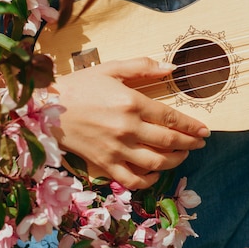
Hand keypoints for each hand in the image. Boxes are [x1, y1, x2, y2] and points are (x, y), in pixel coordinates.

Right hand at [51, 57, 209, 188]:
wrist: (43, 108)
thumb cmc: (80, 85)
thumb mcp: (111, 68)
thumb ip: (143, 67)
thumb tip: (172, 68)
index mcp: (131, 103)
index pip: (171, 117)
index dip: (192, 126)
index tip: (204, 130)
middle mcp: (127, 128)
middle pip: (169, 141)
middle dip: (190, 143)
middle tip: (200, 142)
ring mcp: (115, 149)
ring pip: (155, 162)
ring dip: (175, 160)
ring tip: (183, 154)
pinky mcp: (103, 164)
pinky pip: (132, 179)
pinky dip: (148, 180)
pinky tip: (155, 173)